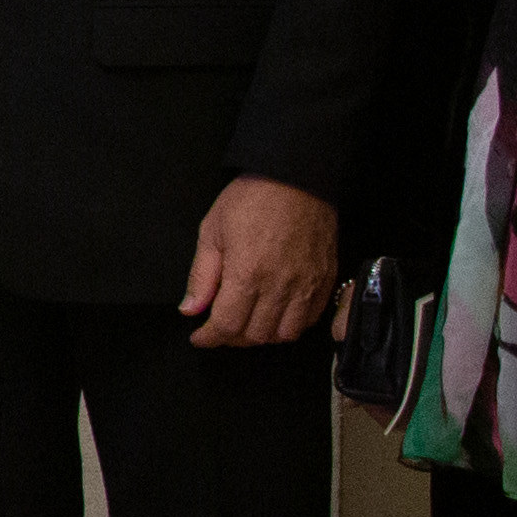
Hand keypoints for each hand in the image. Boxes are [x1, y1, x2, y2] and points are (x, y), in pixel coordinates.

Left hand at [180, 173, 343, 350]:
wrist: (297, 178)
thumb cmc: (251, 199)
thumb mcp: (212, 231)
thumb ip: (202, 275)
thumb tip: (190, 309)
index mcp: (247, 274)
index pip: (227, 325)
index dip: (210, 337)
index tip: (200, 337)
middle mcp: (280, 286)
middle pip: (256, 335)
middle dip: (233, 337)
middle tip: (220, 327)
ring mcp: (307, 286)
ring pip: (286, 333)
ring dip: (263, 335)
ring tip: (248, 322)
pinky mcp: (325, 281)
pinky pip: (311, 319)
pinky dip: (292, 325)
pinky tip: (276, 313)